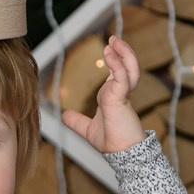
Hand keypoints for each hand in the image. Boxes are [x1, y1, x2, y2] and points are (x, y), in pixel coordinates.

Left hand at [62, 36, 145, 153]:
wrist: (121, 153)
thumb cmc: (111, 142)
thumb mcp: (88, 129)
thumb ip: (77, 121)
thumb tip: (64, 115)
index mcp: (113, 97)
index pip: (118, 73)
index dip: (115, 60)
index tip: (108, 49)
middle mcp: (120, 93)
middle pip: (126, 66)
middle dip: (122, 52)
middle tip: (113, 39)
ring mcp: (122, 95)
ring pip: (129, 68)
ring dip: (123, 53)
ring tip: (114, 41)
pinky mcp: (122, 98)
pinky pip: (122, 78)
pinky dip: (117, 65)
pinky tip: (111, 55)